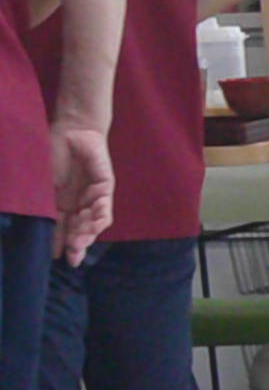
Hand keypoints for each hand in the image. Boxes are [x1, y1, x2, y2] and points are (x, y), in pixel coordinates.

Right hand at [50, 122, 110, 260]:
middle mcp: (79, 202)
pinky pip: (105, 208)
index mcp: (62, 202)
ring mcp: (94, 196)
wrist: (72, 130)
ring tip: (78, 242)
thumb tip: (40, 225)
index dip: (60, 243)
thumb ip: (47, 204)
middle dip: (77, 245)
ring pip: (94, 222)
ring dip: (86, 233)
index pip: (63, 228)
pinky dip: (98, 217)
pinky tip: (91, 223)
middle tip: (72, 258)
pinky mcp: (106, 187)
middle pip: (80, 229)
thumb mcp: (46, 183)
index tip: (56, 258)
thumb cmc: (54, 153)